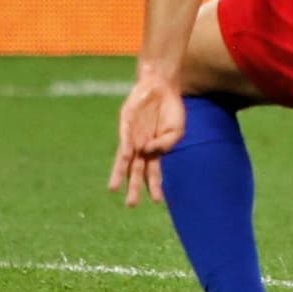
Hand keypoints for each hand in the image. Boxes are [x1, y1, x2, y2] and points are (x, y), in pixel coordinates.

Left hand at [108, 73, 185, 205]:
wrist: (162, 86)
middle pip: (137, 171)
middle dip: (135, 187)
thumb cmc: (171, 109)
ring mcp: (133, 137)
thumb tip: (148, 151)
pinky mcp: (126, 125)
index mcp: (155, 150)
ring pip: (125, 160)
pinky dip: (126, 149)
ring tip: (114, 190)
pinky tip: (127, 159)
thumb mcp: (177, 130)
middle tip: (131, 205)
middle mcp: (141, 146)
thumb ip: (167, 143)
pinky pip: (125, 139)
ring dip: (120, 174)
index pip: (154, 172)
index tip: (158, 201)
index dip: (155, 186)